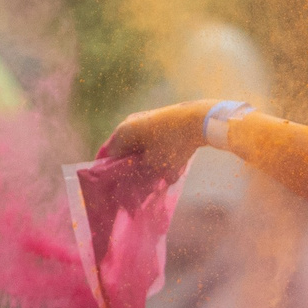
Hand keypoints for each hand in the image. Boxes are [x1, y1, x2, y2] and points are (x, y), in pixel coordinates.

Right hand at [100, 100, 215, 180]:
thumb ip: (139, 177)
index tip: (119, 187)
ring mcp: (143, 119)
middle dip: (129, 167)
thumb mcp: (154, 166)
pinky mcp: (157, 119)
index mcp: (122, 132)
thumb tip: (131, 189)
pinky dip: (151, 152)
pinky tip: (163, 163)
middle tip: (136, 184)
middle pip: (123, 150)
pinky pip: (148, 139)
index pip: (109, 157)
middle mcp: (128, 123)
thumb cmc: (172, 145)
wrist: (198, 120)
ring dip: (142, 160)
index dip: (113, 173)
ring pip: (136, 145)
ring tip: (152, 176)